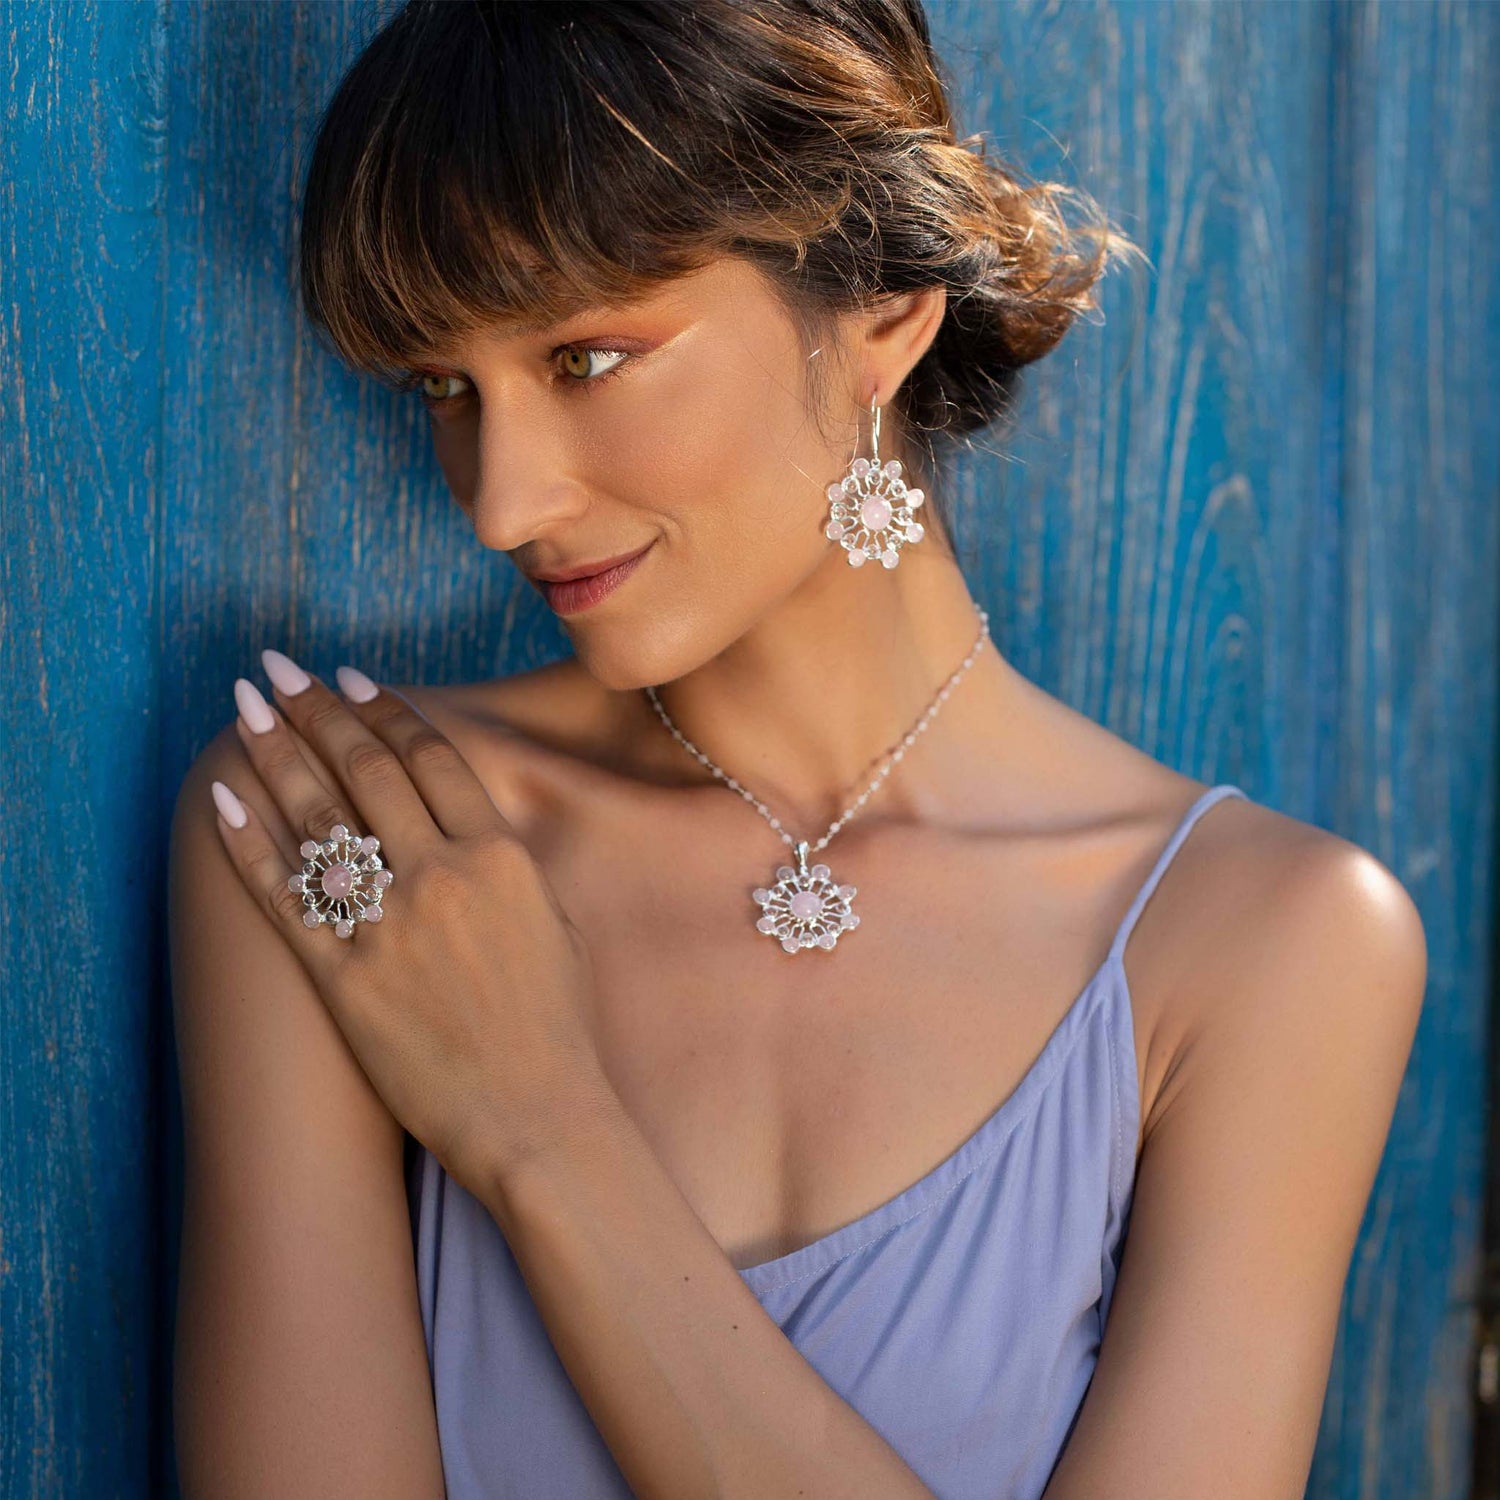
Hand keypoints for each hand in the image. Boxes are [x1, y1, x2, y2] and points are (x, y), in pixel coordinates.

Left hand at [208, 651, 610, 1197]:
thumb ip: (509, 863)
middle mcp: (441, 876)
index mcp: (500, 857)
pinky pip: (283, 898)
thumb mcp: (555, 922)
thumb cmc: (558, 1026)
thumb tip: (468, 821)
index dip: (383, 711)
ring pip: (317, 818)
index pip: (429, 759)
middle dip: (316, 711)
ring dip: (275, 753)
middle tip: (278, 670)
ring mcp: (388, 926)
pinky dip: (247, 844)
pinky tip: (220, 799)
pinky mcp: (343, 979)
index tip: (349, 679)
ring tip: (243, 707)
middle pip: (365, 770)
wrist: (538, 1117)